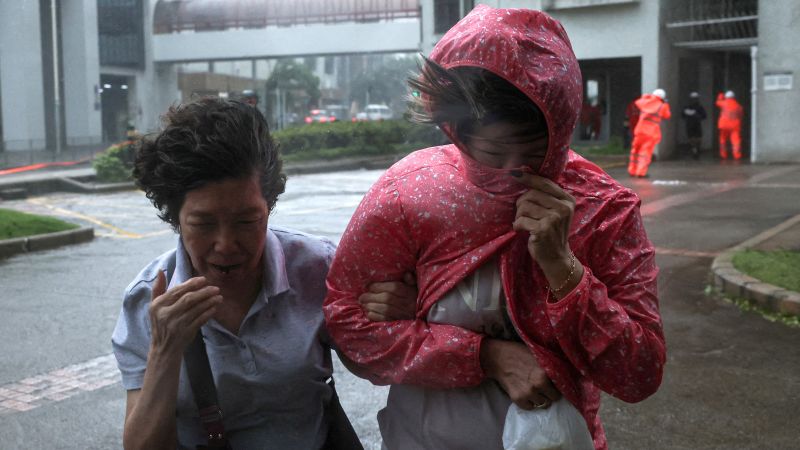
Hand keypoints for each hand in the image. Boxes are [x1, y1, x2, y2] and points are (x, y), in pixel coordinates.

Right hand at [148, 272, 222, 355]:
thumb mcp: (154, 306)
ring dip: (209, 301)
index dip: (191, 284)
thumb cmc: (160, 323)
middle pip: (188, 299)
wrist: (164, 348)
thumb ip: (158, 288)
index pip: (176, 291)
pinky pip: (200, 320)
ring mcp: (176, 324)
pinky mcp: (186, 333)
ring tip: (219, 296)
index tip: (204, 279)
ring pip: (196, 309)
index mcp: (157, 305)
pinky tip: (215, 307)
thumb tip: (160, 271)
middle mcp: (166, 314)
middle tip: (215, 288)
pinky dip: (209, 313)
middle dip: (203, 292)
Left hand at [359, 272, 416, 320]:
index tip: (369, 286)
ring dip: (372, 306)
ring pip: (386, 310)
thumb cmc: (416, 297)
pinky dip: (375, 316)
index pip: (395, 288)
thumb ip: (411, 280)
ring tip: (363, 304)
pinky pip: (386, 320)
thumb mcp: (416, 287)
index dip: (380, 286)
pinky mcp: (399, 323)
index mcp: (410, 293)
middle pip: (388, 299)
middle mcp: (407, 304)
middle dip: (372, 297)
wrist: (426, 315)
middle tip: (361, 296)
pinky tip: (368, 313)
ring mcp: (403, 315)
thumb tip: (406, 274)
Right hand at [480, 339, 560, 409]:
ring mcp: (527, 394)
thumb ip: (550, 366)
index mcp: (545, 373)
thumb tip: (564, 374)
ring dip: (541, 398)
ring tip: (535, 390)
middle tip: (545, 388)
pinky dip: (530, 402)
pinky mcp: (518, 399)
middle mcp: (538, 385)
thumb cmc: (519, 353)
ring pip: (543, 404)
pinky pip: (530, 407)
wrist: (498, 358)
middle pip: (554, 398)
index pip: (561, 387)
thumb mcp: (538, 356)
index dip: (558, 385)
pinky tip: (526, 393)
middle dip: (550, 393)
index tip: (554, 384)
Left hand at [510, 172, 582, 299]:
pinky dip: (517, 225)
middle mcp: (563, 207)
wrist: (557, 257)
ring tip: (524, 223)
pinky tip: (522, 230)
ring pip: (524, 206)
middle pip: (531, 194)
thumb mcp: (554, 212)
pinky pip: (520, 220)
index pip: (545, 183)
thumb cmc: (551, 232)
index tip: (515, 173)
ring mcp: (554, 218)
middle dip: (521, 203)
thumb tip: (522, 172)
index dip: (529, 177)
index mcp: (567, 200)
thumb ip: (544, 195)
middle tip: (522, 214)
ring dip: (519, 215)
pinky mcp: (543, 229)